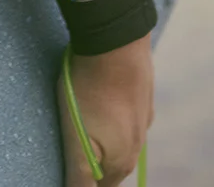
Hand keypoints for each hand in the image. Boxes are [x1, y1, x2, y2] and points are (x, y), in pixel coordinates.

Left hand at [58, 36, 153, 184]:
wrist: (116, 41)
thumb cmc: (89, 90)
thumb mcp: (76, 137)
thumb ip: (80, 175)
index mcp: (122, 161)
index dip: (82, 184)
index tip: (70, 172)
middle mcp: (138, 144)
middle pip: (111, 167)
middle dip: (95, 168)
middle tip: (73, 157)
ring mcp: (143, 119)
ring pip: (120, 142)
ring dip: (104, 144)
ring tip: (84, 133)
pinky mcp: (141, 96)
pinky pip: (124, 118)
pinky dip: (111, 121)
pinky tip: (100, 109)